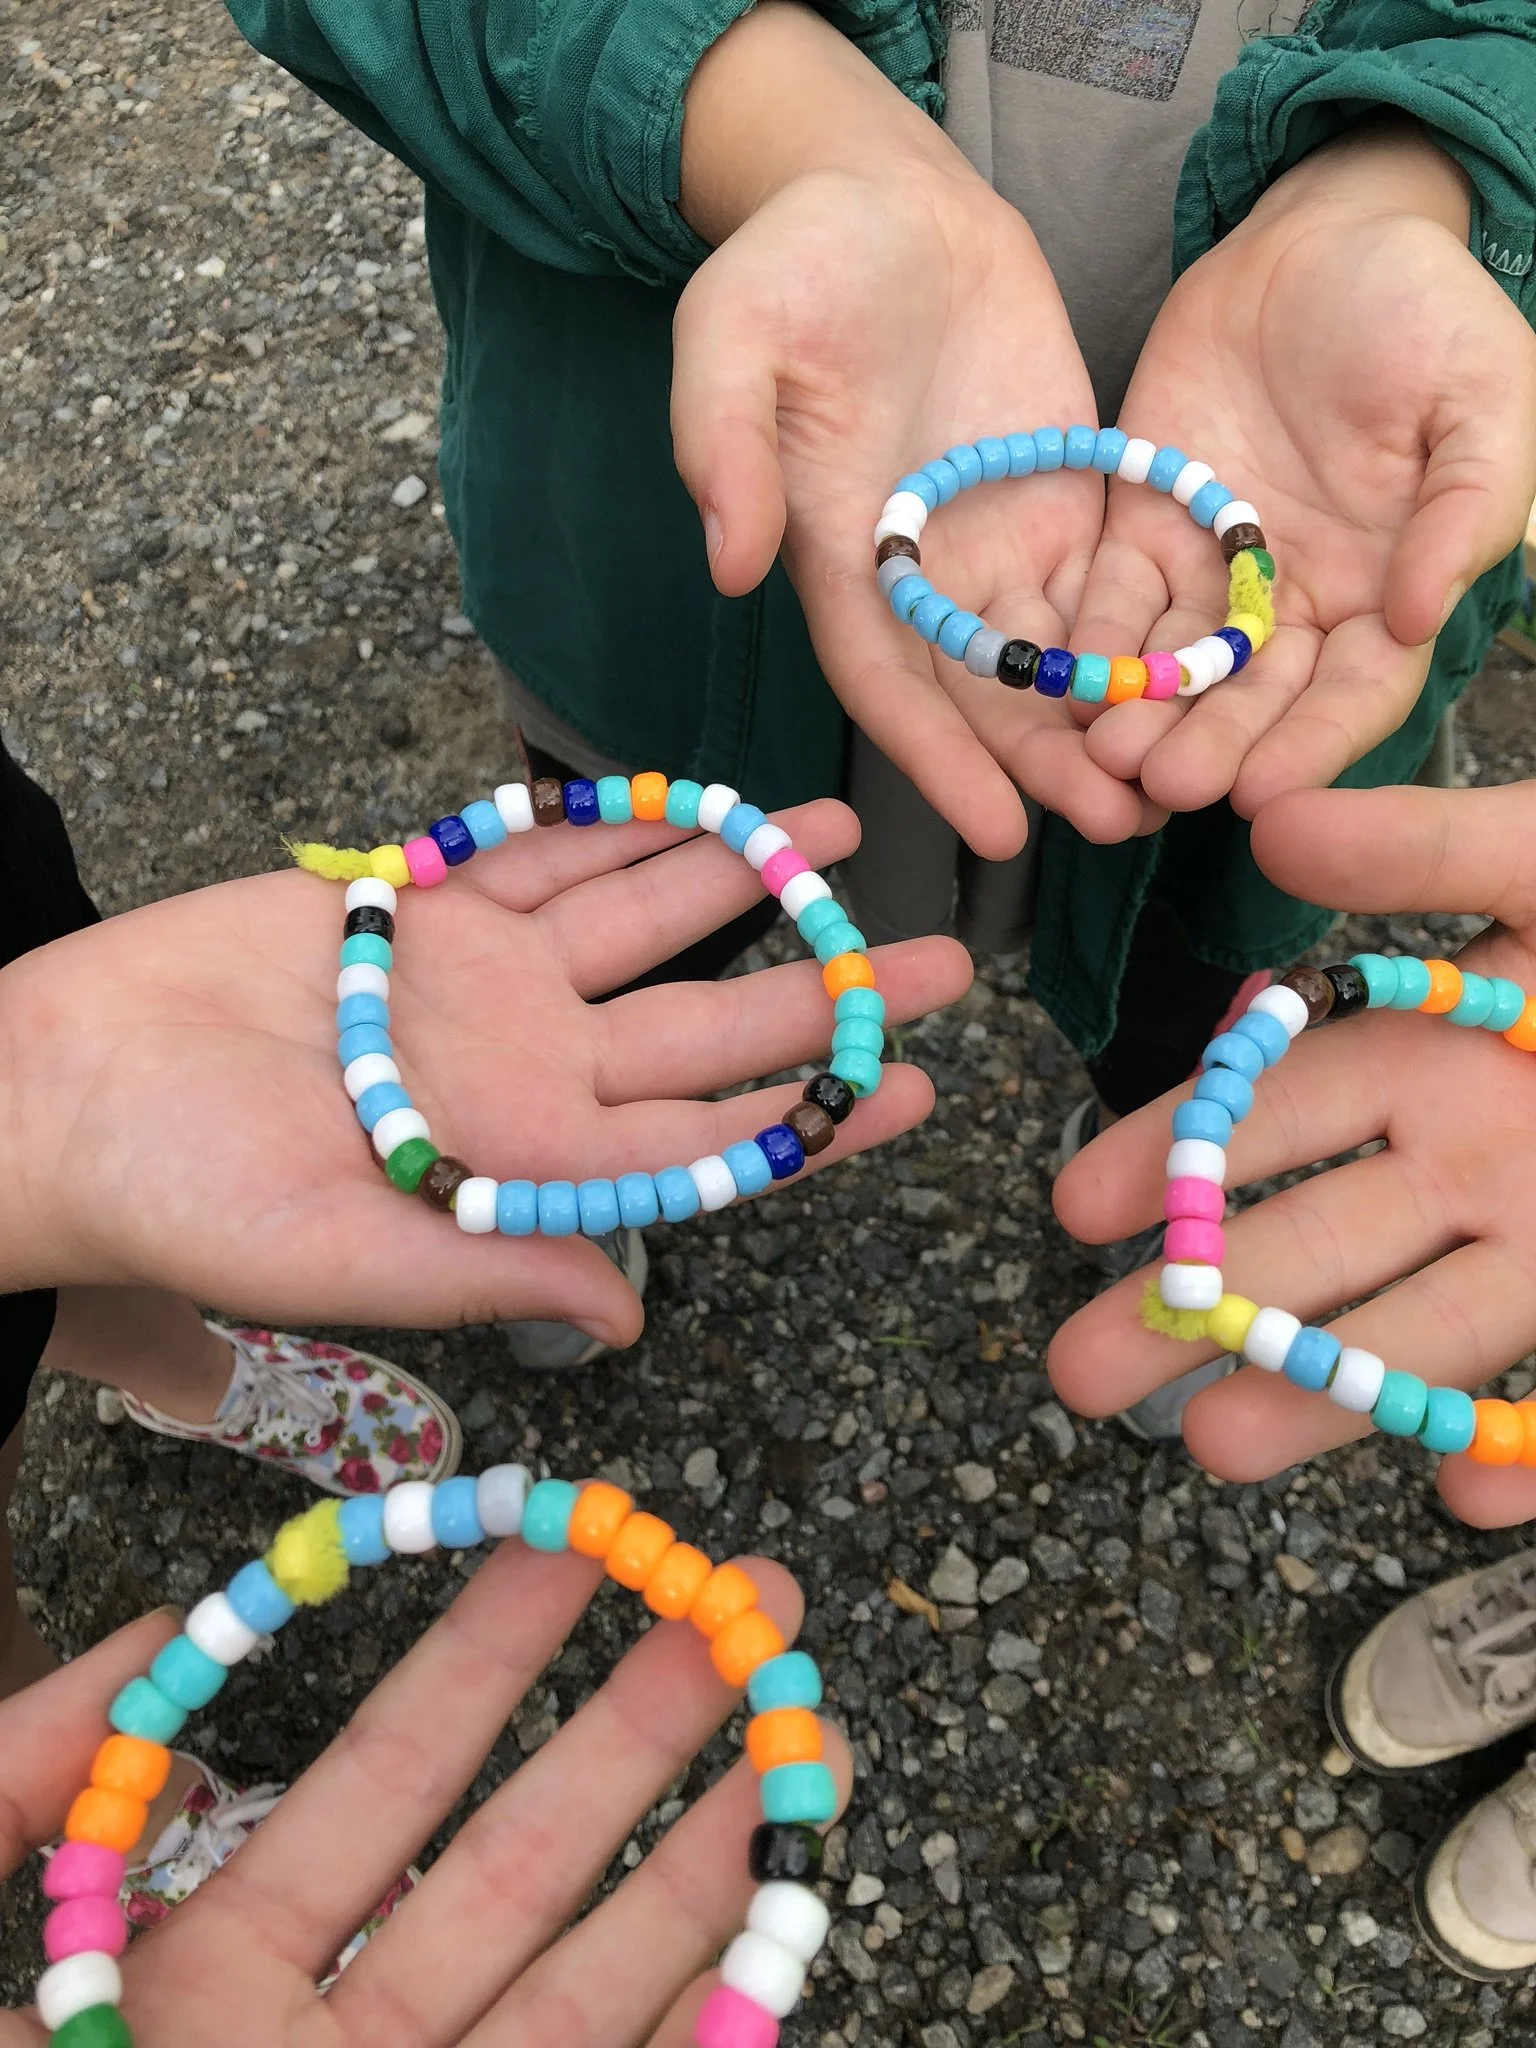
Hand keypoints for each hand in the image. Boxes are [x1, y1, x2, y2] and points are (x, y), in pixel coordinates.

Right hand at [0, 798, 969, 1335]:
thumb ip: (495, 1267)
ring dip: (747, 880)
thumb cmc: (178, 1195)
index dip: (813, 1115)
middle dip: (823, 992)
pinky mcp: (420, 901)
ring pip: (647, 919)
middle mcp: (527, 1071)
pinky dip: (624, 820)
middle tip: (943, 961)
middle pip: (710, 1027)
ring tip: (846, 841)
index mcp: (527, 1168)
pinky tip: (708, 798)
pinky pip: (545, 849)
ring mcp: (480, 980)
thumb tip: (637, 1315)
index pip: (705, 1146)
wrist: (59, 1085)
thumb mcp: (338, 1258)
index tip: (911, 1083)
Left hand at [0, 1549, 846, 2042]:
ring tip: (802, 1724)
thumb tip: (152, 1627)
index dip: (475, 1664)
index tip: (560, 1546)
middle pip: (517, 1860)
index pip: (373, 1788)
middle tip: (739, 1595)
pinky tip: (770, 1904)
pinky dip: (701, 2003)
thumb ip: (20, 1784)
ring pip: (589, 1975)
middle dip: (635, 1723)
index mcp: (202, 1991)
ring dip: (704, 1848)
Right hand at [671, 5, 1160, 859]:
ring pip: (1058, 659)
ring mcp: (1000, 539)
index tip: (996, 831)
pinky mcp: (1067, 496)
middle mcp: (924, 574)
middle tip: (1117, 824)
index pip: (891, 683)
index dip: (940, 761)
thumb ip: (723, 446)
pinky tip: (1203, 686)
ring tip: (1173, 784)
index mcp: (841, 559)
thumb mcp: (731, 338)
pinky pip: (1112, 586)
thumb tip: (732, 563)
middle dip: (1046, 766)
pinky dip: (1149, 642)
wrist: (883, 198)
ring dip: (1108, 723)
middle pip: (986, 694)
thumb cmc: (792, 265)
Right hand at [1048, 780, 1535, 1528]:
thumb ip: (1428, 848)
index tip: (1076, 1205)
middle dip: (1195, 1308)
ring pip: (1423, 1339)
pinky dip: (1527, 1458)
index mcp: (1441, 1046)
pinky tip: (1468, 1496)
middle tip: (1079, 1372)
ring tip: (1210, 1451)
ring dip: (1324, 1397)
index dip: (1178, 1152)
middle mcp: (1475, 1161)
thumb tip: (1267, 827)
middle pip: (1314, 1244)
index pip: (1276, 1109)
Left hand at [1073, 120, 1535, 815]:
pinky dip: (1091, 643)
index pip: (1352, 693)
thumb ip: (1465, 509)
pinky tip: (1064, 681)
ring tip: (1105, 754)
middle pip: (1253, 699)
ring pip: (1177, 665)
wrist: (1322, 234)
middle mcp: (1299, 605)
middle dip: (1210, 746)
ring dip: (1142, 713)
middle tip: (1163, 786)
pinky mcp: (1145, 528)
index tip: (1262, 794)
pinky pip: (1115, 599)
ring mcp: (1215, 572)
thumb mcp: (1485, 399)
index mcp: (1390, 591)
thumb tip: (1421, 616)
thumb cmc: (1425, 311)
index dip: (1311, 745)